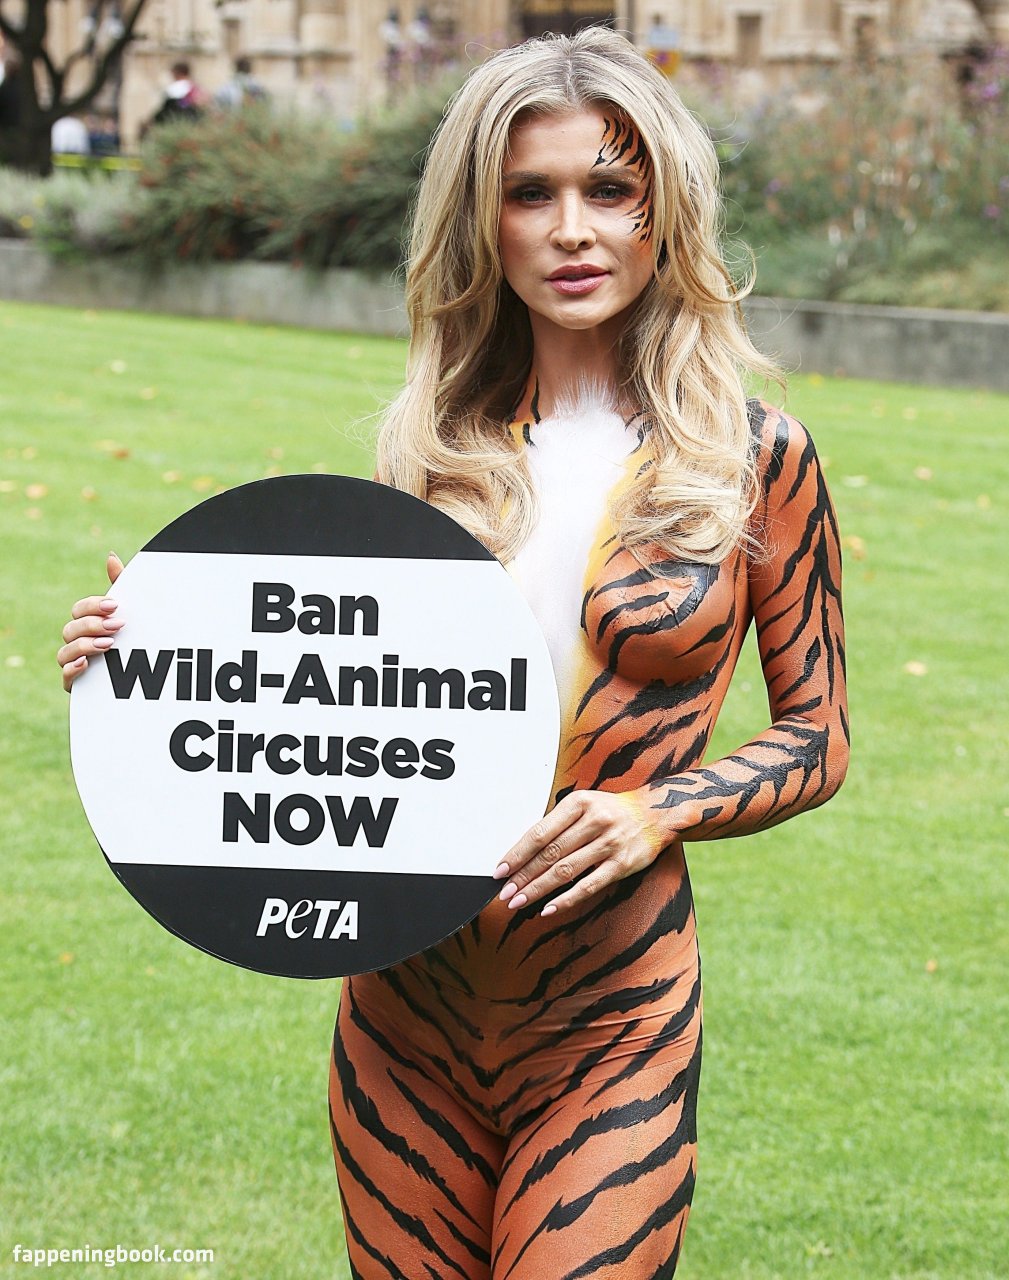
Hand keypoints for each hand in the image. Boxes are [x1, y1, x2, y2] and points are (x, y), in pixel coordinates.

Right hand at [57, 552, 124, 691]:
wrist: (150, 680)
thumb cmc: (136, 642)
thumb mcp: (134, 613)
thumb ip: (121, 586)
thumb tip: (111, 557)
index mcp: (89, 624)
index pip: (80, 609)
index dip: (93, 606)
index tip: (115, 606)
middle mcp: (78, 643)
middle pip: (70, 629)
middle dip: (92, 625)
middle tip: (117, 626)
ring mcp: (75, 665)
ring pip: (64, 652)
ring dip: (84, 646)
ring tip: (108, 645)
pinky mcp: (79, 687)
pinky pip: (66, 678)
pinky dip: (73, 669)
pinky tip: (87, 663)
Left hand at [492, 789, 664, 916]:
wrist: (657, 813)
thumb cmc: (612, 810)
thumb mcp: (584, 804)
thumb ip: (558, 824)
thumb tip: (524, 854)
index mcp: (578, 803)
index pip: (539, 833)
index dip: (517, 854)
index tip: (500, 870)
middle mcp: (594, 821)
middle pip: (549, 853)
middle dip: (523, 875)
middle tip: (505, 893)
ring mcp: (609, 844)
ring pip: (565, 870)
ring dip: (538, 889)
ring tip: (519, 902)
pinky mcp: (622, 864)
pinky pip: (589, 885)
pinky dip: (566, 899)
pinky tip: (549, 908)